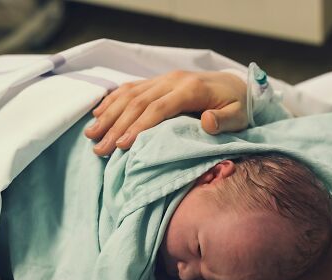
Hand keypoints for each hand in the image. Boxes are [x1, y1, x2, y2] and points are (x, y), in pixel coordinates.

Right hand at [84, 70, 248, 155]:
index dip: (139, 127)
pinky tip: (98, 113)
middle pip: (138, 102)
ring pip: (130, 94)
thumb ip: (225, 120)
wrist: (237, 85)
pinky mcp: (159, 80)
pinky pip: (131, 88)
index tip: (122, 146)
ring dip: (109, 114)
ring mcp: (164, 78)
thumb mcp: (239, 116)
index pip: (158, 108)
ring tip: (91, 134)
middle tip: (99, 149)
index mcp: (191, 89)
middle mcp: (173, 80)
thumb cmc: (239, 106)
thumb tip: (207, 122)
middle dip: (116, 126)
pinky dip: (113, 100)